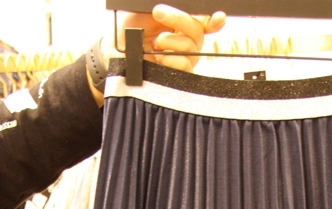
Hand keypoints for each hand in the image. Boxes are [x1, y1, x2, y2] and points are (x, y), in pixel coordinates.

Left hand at [104, 4, 225, 71]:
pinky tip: (158, 59)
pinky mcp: (177, 78)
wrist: (114, 53)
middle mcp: (184, 42)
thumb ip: (167, 8)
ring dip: (170, 41)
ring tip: (154, 43)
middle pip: (198, 31)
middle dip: (179, 19)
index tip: (217, 18)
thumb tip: (185, 6)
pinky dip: (170, 59)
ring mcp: (182, 61)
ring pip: (191, 48)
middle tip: (157, 12)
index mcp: (180, 24)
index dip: (213, 20)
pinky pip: (185, 65)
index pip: (204, 22)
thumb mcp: (145, 9)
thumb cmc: (128, 31)